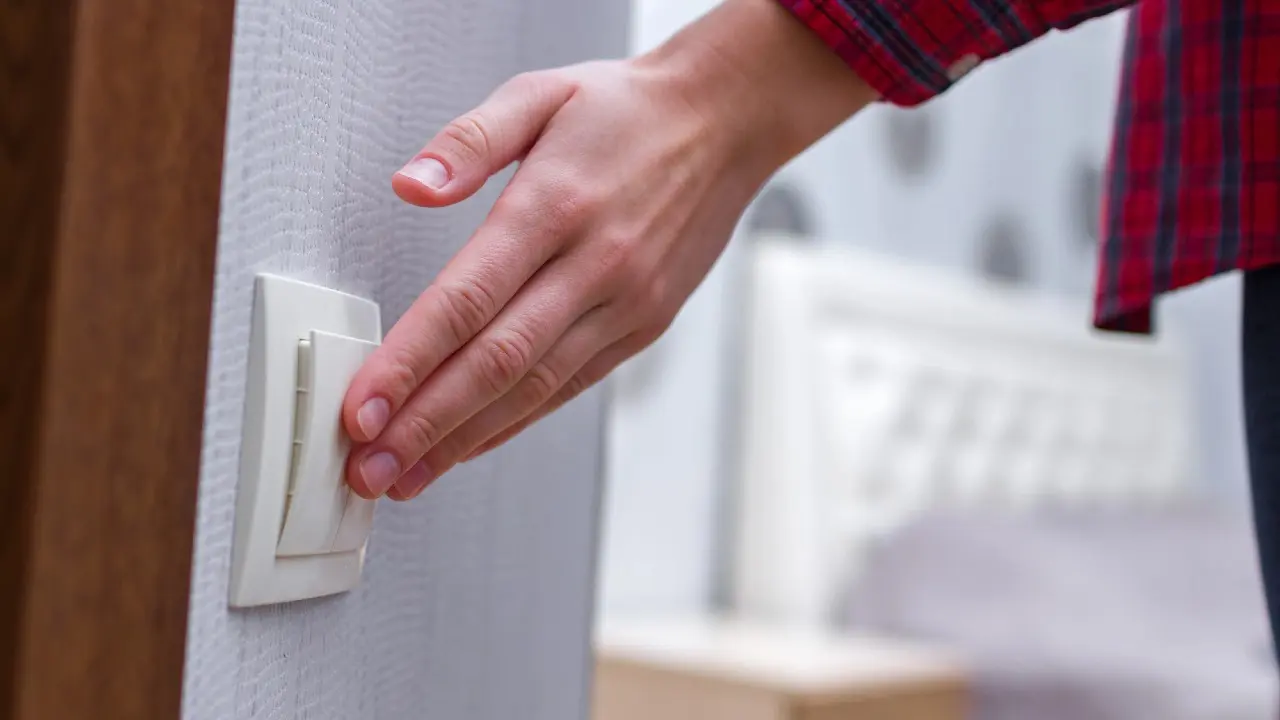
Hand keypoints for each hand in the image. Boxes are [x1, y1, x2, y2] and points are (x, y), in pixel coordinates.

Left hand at [342, 0, 874, 500]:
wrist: (725, 122)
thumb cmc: (628, 110)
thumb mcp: (540, 93)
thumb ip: (468, 140)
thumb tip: (409, 185)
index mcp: (554, 206)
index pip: (466, 300)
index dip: (408, 362)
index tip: (362, 406)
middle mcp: (593, 265)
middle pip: (495, 363)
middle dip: (424, 423)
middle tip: (368, 466)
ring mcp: (624, 304)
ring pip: (533, 389)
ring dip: (463, 440)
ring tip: (408, 475)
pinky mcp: (642, 326)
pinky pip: (571, 387)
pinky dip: (516, 422)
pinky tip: (473, 446)